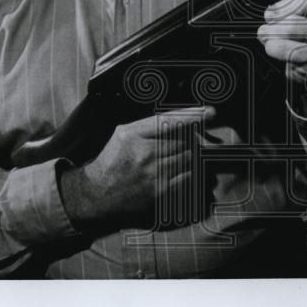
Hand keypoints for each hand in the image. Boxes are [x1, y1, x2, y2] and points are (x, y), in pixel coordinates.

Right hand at [58, 106, 214, 229]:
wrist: (96, 194)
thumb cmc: (111, 162)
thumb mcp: (123, 134)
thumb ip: (148, 125)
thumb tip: (179, 120)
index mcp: (133, 134)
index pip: (170, 121)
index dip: (194, 116)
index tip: (210, 112)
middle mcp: (144, 152)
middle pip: (184, 140)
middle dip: (191, 140)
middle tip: (188, 142)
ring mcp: (153, 173)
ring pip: (188, 158)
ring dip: (192, 156)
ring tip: (184, 157)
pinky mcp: (160, 192)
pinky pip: (187, 177)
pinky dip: (191, 172)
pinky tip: (186, 171)